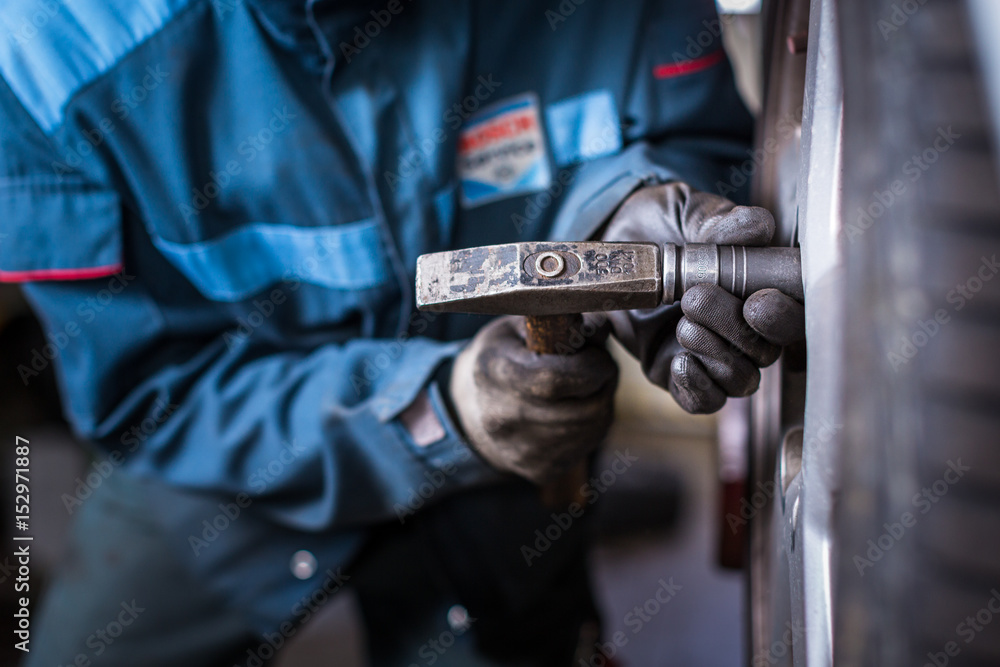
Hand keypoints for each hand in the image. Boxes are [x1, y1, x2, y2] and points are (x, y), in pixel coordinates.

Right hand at [449, 316, 617, 483]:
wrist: (470, 411)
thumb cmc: (499, 358)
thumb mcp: (516, 328)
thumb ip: (558, 322)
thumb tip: (598, 328)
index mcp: (495, 373)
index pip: (558, 379)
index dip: (590, 364)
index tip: (593, 353)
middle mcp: (506, 419)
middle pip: (584, 406)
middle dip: (601, 382)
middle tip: (592, 368)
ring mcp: (524, 450)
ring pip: (593, 425)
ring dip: (599, 402)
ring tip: (582, 387)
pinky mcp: (541, 470)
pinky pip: (589, 444)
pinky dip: (592, 425)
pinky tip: (573, 410)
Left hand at [602, 182, 804, 412]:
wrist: (611, 243)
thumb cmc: (660, 222)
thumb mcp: (684, 211)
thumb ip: (717, 220)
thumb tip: (758, 227)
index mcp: (761, 285)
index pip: (797, 312)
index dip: (786, 315)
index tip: (758, 300)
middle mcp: (746, 325)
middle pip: (768, 350)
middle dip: (737, 330)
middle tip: (696, 298)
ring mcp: (714, 354)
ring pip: (740, 379)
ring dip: (716, 355)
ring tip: (684, 322)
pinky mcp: (679, 373)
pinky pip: (703, 400)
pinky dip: (697, 387)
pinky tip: (681, 360)